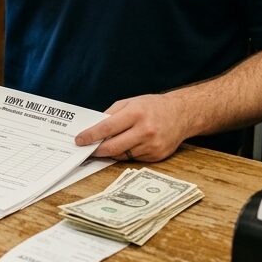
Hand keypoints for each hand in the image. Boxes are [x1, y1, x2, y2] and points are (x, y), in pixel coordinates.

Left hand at [74, 93, 191, 162]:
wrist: (182, 114)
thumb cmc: (153, 106)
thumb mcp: (130, 102)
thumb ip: (111, 114)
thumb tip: (93, 128)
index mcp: (136, 113)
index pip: (107, 128)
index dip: (90, 135)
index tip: (79, 140)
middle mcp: (145, 130)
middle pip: (113, 146)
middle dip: (97, 150)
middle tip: (87, 149)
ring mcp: (152, 145)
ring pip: (122, 155)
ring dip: (110, 152)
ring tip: (102, 148)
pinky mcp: (157, 155)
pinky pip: (134, 158)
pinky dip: (125, 154)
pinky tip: (123, 147)